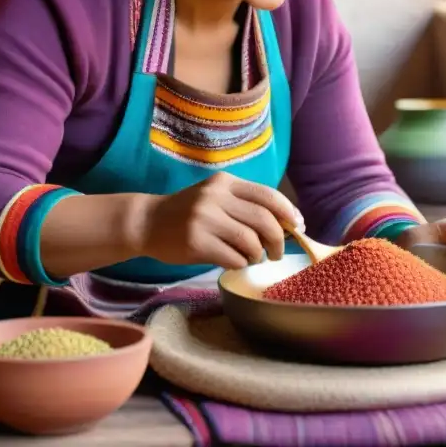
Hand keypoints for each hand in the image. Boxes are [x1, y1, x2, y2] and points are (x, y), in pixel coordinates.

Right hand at [132, 173, 303, 270]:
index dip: (289, 212)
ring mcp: (204, 219)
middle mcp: (215, 197)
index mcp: (225, 182)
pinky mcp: (195, 242)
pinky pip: (233, 257)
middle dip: (278, 240)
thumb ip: (245, 205)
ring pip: (250, 241)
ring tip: (253, 258)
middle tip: (277, 253)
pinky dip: (240, 264)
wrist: (147, 222)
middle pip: (264, 220)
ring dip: (258, 255)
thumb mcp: (215, 197)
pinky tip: (235, 262)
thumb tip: (287, 223)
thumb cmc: (188, 213)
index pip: (268, 196)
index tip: (298, 227)